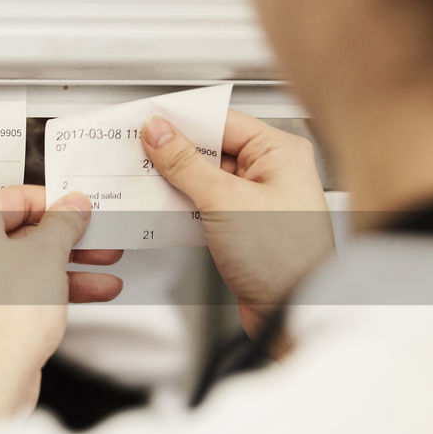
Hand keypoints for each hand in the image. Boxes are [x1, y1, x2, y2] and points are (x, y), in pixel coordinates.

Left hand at [0, 185, 122, 375]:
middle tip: (100, 241)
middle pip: (19, 235)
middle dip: (68, 242)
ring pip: (20, 268)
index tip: (81, 210)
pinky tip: (89, 295)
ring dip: (67, 270)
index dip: (54, 203)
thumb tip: (71, 206)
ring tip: (106, 274)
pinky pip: (14, 294)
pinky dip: (47, 292)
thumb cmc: (5, 314)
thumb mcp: (48, 255)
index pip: (12, 198)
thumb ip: (63, 224)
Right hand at [142, 110, 334, 334]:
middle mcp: (272, 171)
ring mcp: (257, 200)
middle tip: (139, 154)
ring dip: (176, 182)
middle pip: (212, 149)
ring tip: (146, 181)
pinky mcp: (243, 225)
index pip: (221, 122)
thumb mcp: (224, 201)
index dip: (182, 122)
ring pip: (205, 178)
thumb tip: (159, 133)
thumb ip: (186, 163)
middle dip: (174, 154)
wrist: (293, 310)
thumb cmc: (283, 258)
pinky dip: (184, 205)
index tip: (148, 124)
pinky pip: (206, 204)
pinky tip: (162, 208)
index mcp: (279, 152)